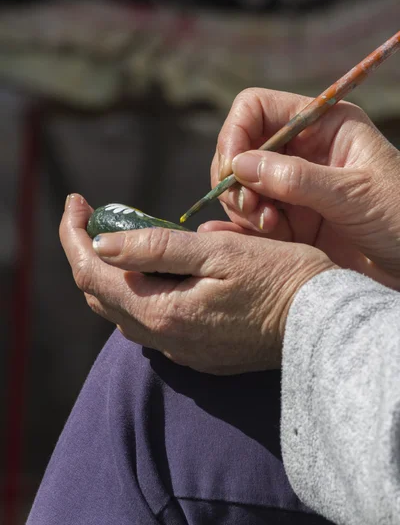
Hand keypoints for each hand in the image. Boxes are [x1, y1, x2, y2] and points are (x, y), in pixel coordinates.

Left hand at [60, 194, 332, 373]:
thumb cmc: (280, 277)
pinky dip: (138, 292)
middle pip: (101, 296)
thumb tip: (101, 244)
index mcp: (163, 313)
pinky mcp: (199, 352)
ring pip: (123, 311)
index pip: (92, 274)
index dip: (74, 235)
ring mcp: (182, 350)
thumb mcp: (218, 251)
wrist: (325, 323)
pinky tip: (153, 271)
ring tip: (118, 237)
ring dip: (111, 274)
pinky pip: (151, 322)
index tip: (75, 201)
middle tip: (91, 216)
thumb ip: (156, 248)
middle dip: (86, 253)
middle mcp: (166, 340)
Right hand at [212, 88, 399, 287]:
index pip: (257, 108)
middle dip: (236, 178)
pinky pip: (251, 217)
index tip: (231, 170)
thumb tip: (238, 165)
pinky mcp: (289, 219)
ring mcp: (292, 187)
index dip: (236, 133)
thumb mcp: (354, 194)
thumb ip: (296, 179)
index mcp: (323, 126)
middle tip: (251, 209)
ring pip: (241, 185)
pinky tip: (267, 238)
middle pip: (241, 148)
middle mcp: (302, 151)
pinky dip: (248, 228)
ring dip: (243, 207)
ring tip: (269, 228)